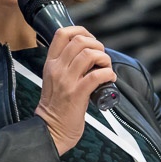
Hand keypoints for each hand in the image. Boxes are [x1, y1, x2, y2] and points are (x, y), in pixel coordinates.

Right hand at [35, 26, 115, 154]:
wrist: (50, 130)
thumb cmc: (57, 107)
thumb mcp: (55, 79)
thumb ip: (66, 65)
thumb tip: (89, 53)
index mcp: (50, 63)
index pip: (62, 33)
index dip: (81, 31)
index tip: (91, 40)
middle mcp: (57, 69)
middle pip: (80, 41)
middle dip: (97, 45)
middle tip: (102, 58)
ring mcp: (66, 81)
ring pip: (89, 55)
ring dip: (104, 58)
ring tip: (106, 68)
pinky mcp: (77, 94)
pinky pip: (96, 75)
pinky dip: (108, 74)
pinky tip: (110, 79)